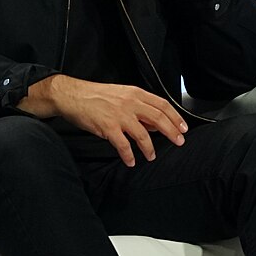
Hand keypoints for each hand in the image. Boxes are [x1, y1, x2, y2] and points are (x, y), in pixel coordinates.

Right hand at [24, 74, 187, 165]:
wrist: (72, 95)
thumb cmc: (95, 96)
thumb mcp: (121, 95)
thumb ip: (138, 108)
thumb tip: (154, 124)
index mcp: (135, 93)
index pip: (162, 104)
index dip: (175, 117)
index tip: (183, 128)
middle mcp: (130, 103)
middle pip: (158, 118)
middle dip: (171, 131)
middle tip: (179, 142)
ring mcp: (119, 115)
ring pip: (143, 134)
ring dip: (149, 148)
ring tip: (151, 157)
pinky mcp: (107, 127)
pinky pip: (123, 145)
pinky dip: (129, 155)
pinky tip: (131, 161)